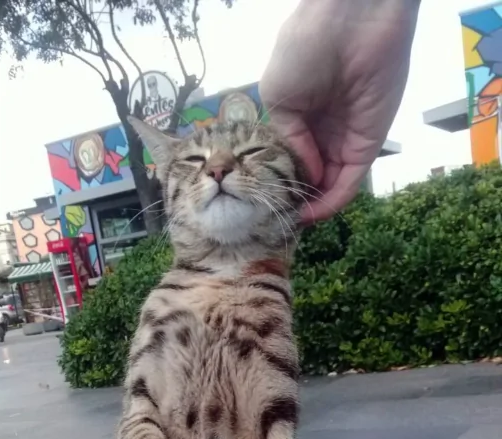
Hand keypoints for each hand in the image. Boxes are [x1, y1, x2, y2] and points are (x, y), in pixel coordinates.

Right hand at [260, 0, 418, 222]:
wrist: (348, 19)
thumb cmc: (304, 47)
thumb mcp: (278, 99)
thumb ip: (289, 140)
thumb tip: (302, 173)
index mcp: (300, 117)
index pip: (292, 160)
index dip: (279, 184)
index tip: (263, 204)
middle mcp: (325, 130)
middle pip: (313, 176)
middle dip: (296, 201)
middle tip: (277, 222)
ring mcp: (348, 135)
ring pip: (332, 183)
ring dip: (315, 207)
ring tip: (292, 224)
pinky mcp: (370, 138)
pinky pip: (352, 177)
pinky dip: (335, 199)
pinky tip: (313, 213)